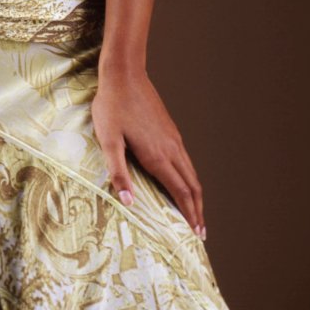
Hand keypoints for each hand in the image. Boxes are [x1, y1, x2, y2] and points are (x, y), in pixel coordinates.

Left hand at [91, 66, 206, 240]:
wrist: (125, 74)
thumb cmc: (112, 106)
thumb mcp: (109, 140)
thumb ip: (118, 172)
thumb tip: (130, 203)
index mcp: (157, 156)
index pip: (180, 192)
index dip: (189, 215)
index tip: (196, 234)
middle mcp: (171, 149)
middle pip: (192, 186)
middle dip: (198, 211)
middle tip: (200, 233)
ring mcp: (173, 138)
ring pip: (191, 172)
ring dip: (196, 195)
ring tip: (195, 212)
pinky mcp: (170, 130)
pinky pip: (186, 161)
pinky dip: (189, 179)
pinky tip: (183, 182)